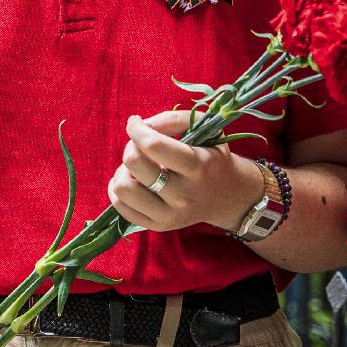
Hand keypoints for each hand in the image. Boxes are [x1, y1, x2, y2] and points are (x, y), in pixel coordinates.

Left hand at [108, 111, 264, 233]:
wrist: (228, 197)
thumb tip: (142, 125)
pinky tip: (133, 181)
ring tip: (137, 168)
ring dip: (123, 170)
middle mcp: (184, 195)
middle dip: (131, 147)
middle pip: (134, 164)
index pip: (154, 145)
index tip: (135, 123)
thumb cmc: (211, 156)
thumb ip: (173, 120)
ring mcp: (170, 215)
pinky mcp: (158, 226)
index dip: (136, 129)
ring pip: (123, 189)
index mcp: (198, 167)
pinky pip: (120, 207)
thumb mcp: (205, 128)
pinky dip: (118, 188)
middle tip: (140, 146)